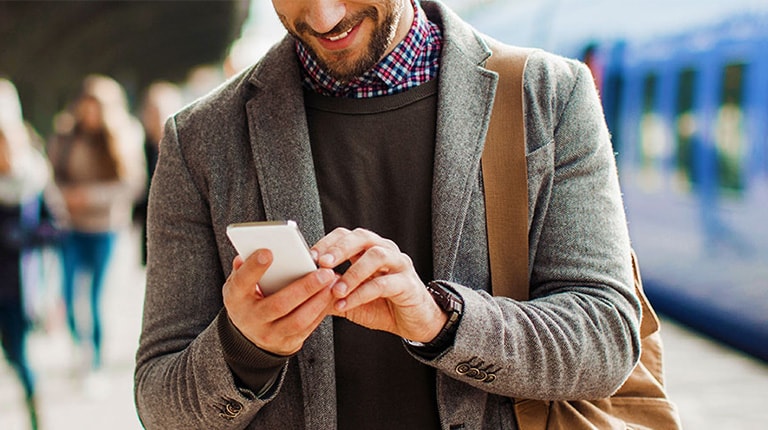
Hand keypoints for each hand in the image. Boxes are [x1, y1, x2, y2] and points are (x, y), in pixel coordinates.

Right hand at [222, 249, 336, 355]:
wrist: (250, 336)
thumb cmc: (249, 300)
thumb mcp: (240, 284)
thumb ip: (245, 268)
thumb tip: (246, 253)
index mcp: (236, 299)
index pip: (242, 282)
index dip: (254, 268)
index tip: (268, 252)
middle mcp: (251, 319)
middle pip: (279, 304)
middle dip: (305, 287)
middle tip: (324, 272)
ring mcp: (269, 334)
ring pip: (298, 320)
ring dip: (319, 301)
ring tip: (332, 283)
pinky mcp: (287, 343)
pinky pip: (308, 328)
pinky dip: (322, 311)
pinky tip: (331, 296)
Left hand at [311, 227, 446, 342]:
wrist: (414, 323)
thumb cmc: (382, 306)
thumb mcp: (349, 299)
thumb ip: (330, 292)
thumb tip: (302, 290)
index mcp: (369, 250)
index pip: (347, 235)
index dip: (328, 242)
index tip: (309, 257)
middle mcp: (386, 251)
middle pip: (363, 237)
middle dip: (340, 248)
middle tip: (322, 263)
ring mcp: (400, 265)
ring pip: (376, 256)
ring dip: (352, 272)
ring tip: (336, 290)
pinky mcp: (408, 284)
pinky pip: (384, 284)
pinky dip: (362, 293)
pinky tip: (347, 303)